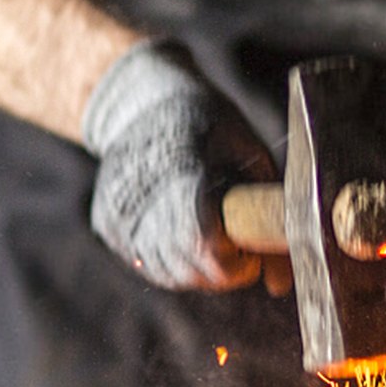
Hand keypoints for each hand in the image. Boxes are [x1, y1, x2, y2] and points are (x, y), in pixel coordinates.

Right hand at [83, 40, 281, 291]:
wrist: (139, 99)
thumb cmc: (208, 124)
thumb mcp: (251, 157)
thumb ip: (269, 219)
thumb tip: (278, 287)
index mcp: (182, 175)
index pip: (206, 247)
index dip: (236, 263)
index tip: (249, 250)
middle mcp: (143, 199)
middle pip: (190, 271)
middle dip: (222, 270)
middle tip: (233, 242)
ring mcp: (120, 215)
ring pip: (169, 275)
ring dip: (198, 267)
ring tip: (209, 230)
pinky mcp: (107, 225)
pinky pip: (148, 264)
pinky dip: (172, 259)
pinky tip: (182, 229)